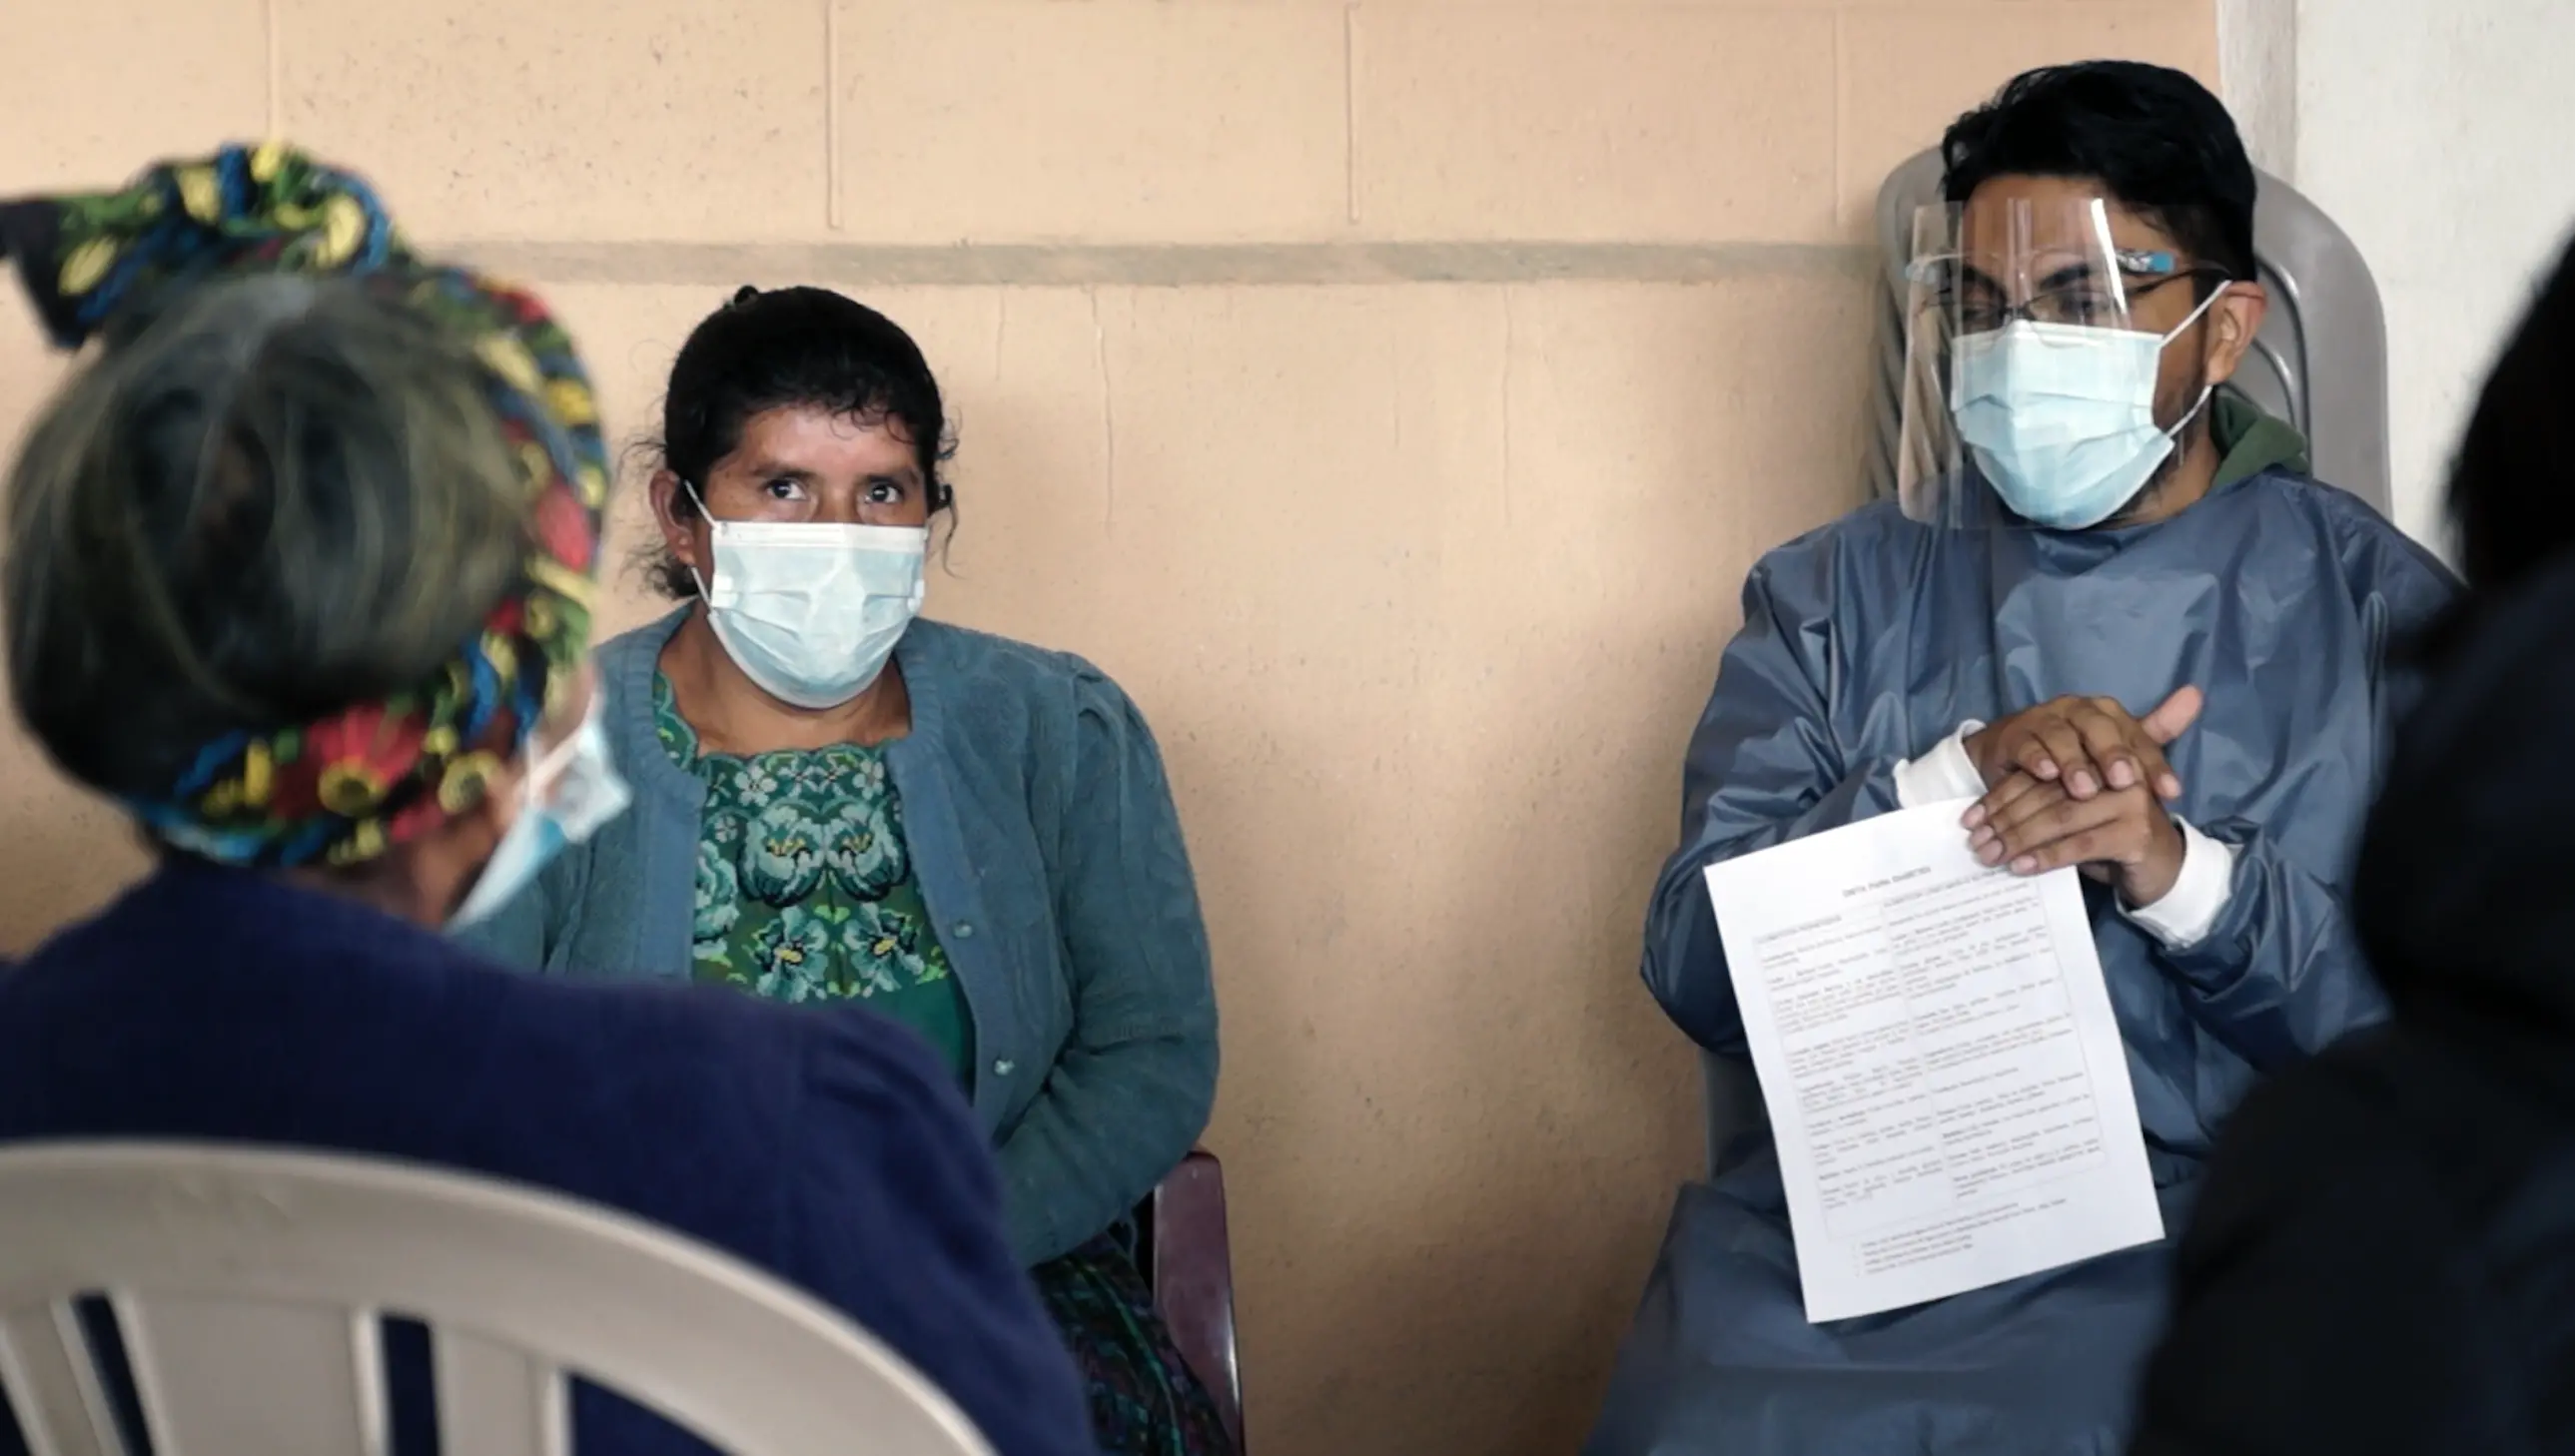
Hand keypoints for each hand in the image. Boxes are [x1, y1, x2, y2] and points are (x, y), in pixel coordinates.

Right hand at [1963, 687, 2203, 802]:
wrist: (2012, 752)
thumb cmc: (2072, 753)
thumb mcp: (2115, 748)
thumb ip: (2156, 730)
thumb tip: (2198, 693)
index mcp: (2106, 712)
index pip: (2137, 735)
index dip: (2154, 763)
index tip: (2171, 792)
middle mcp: (2076, 709)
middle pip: (2099, 727)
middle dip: (2113, 755)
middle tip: (2124, 782)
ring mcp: (2043, 719)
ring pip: (2061, 736)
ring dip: (2073, 762)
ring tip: (2085, 790)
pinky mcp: (2013, 734)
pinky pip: (2026, 744)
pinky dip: (2036, 757)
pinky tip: (2046, 775)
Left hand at [1964, 777, 2186, 905]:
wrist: (2162, 867)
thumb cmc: (2107, 836)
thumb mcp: (2073, 814)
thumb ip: (2038, 804)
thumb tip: (1980, 820)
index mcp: (2097, 755)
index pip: (2039, 773)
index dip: (2000, 795)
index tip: (1969, 818)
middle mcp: (2116, 770)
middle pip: (2046, 792)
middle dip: (2004, 818)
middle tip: (1975, 841)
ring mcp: (2129, 801)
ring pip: (2060, 816)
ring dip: (2018, 838)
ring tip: (1990, 855)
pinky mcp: (2136, 833)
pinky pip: (2080, 844)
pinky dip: (2046, 856)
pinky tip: (2020, 867)